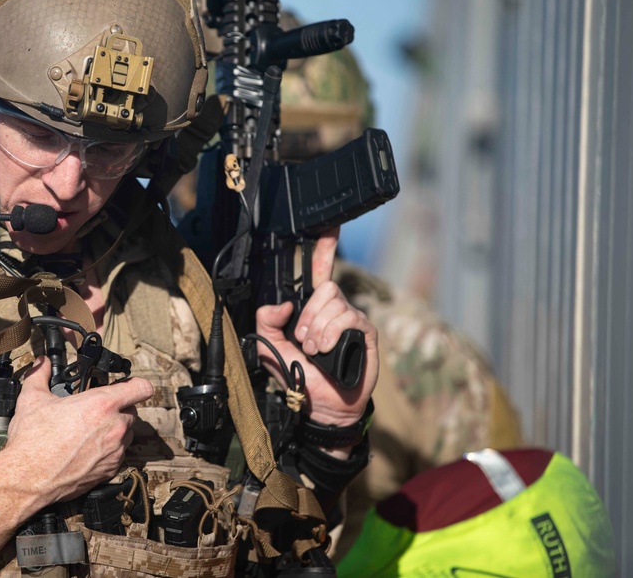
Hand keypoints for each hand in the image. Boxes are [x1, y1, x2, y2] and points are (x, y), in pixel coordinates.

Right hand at [2, 356, 152, 505]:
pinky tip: (88, 449)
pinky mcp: (110, 470)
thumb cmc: (32, 441)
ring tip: (91, 431)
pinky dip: (108, 450)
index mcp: (101, 404)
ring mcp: (115, 451)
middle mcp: (115, 427)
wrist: (27, 478)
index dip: (136, 384)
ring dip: (115, 429)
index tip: (128, 386)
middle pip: (132, 410)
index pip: (141, 388)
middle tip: (97, 409)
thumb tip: (41, 363)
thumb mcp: (32, 399)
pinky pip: (118, 454)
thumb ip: (40, 375)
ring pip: (127, 433)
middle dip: (118, 408)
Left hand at [255, 227, 378, 429]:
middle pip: (324, 288)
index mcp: (314, 308)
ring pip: (333, 303)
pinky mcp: (366, 332)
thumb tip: (284, 303)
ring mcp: (352, 319)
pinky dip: (330, 334)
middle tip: (304, 340)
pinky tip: (326, 350)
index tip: (330, 227)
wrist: (322, 405)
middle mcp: (335, 309)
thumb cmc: (299, 375)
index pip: (321, 272)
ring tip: (314, 350)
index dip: (325, 249)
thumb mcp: (270, 346)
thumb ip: (266, 320)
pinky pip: (347, 318)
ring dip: (317, 330)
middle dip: (308, 316)